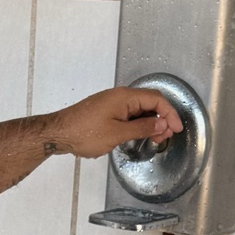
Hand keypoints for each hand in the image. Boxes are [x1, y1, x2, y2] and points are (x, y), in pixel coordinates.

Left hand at [49, 87, 182, 160]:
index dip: (170, 113)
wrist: (58, 134)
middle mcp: (120, 96)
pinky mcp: (106, 111)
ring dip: (150, 122)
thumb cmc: (83, 133)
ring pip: (139, 109)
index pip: (156, 99)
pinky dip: (138, 123)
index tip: (176, 129)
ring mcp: (112, 103)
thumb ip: (142, 128)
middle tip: (164, 137)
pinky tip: (138, 135)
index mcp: (125, 97)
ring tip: (153, 139)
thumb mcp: (117, 134)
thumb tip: (161, 124)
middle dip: (161, 119)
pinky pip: (128, 114)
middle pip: (149, 102)